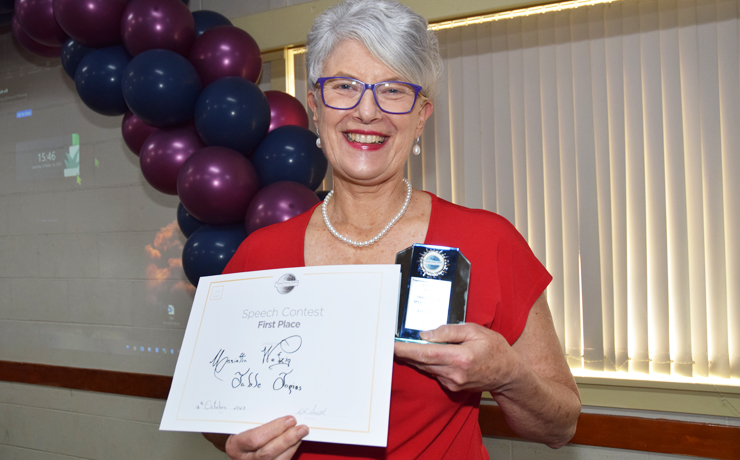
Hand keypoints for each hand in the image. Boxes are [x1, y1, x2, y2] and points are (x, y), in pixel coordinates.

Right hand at [224, 415, 308, 459]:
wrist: (235, 448)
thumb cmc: (240, 433)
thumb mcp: (243, 424)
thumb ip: (259, 421)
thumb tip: (282, 416)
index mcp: (235, 446)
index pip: (254, 439)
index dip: (274, 429)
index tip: (289, 420)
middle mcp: (245, 459)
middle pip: (267, 452)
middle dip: (287, 439)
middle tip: (301, 428)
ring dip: (292, 445)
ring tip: (301, 432)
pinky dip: (291, 451)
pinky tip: (296, 441)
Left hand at [394, 323, 517, 392]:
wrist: (508, 375)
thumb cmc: (495, 349)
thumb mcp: (475, 331)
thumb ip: (449, 331)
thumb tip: (426, 334)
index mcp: (460, 357)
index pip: (426, 353)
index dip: (406, 349)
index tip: (393, 344)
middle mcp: (454, 373)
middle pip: (422, 361)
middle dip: (405, 352)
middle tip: (392, 342)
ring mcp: (452, 382)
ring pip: (426, 367)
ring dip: (415, 357)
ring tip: (406, 345)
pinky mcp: (452, 387)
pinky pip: (434, 372)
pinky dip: (428, 362)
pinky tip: (429, 353)